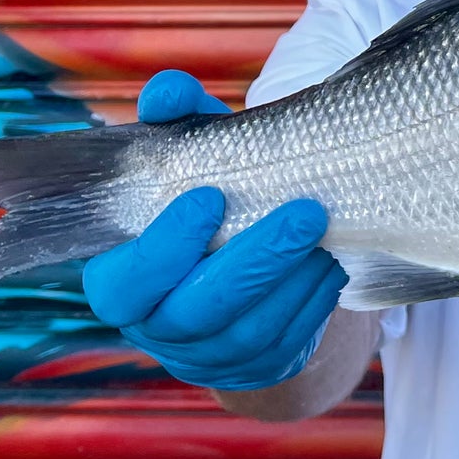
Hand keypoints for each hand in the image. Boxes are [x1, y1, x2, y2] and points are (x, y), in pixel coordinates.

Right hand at [85, 70, 346, 388]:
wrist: (244, 266)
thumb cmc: (212, 199)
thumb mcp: (195, 159)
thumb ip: (178, 123)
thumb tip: (168, 91)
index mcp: (123, 283)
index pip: (126, 284)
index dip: (164, 247)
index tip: (210, 197)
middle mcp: (159, 329)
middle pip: (197, 310)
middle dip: (253, 261)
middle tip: (305, 211)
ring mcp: (210, 358)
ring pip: (250, 331)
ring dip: (293, 279)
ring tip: (328, 228)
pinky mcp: (261, 366)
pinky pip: (290, 341)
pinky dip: (315, 299)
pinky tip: (335, 258)